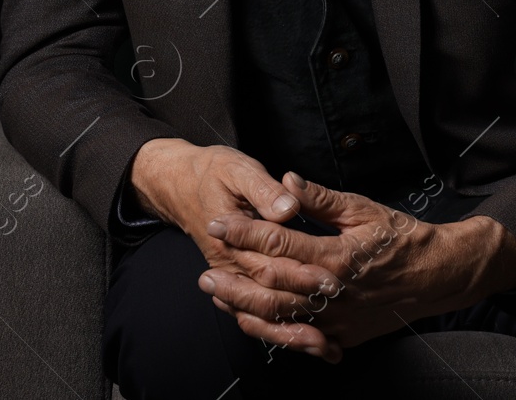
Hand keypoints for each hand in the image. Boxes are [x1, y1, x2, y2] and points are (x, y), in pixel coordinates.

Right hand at [127, 139, 344, 349]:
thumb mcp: (238, 170)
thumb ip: (264, 190)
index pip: (270, 259)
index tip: (331, 277)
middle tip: (338, 310)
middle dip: (303, 302)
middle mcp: (228, 263)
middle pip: (268, 292)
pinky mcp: (235, 284)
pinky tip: (308, 343)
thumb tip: (287, 208)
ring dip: (291, 332)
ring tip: (324, 344)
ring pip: (259, 315)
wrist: (178, 184)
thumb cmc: (212, 173)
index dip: (301, 270)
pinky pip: (255, 317)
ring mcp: (231, 278)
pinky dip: (279, 334)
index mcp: (230, 237)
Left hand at [198, 171, 515, 359]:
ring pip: (281, 319)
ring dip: (245, 309)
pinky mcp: (343, 334)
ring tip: (219, 299)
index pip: (278, 244)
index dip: (244, 232)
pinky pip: (300, 337)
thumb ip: (320, 199)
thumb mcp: (363, 209)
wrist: (437, 275)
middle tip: (203, 276)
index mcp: (335, 256)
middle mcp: (332, 292)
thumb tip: (287, 181)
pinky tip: (252, 321)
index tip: (219, 222)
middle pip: (270, 289)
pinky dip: (272, 331)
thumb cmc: (402, 238)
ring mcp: (337, 318)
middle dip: (233, 279)